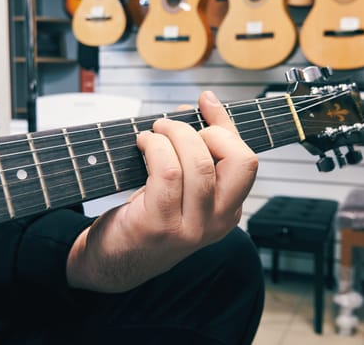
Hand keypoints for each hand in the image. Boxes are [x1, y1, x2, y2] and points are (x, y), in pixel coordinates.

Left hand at [66, 91, 257, 292]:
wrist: (116, 259)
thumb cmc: (150, 216)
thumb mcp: (185, 187)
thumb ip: (199, 150)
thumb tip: (204, 105)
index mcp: (229, 210)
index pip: (246, 160)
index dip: (226, 125)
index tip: (206, 103)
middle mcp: (218, 222)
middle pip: (237, 161)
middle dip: (206, 130)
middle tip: (173, 126)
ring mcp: (191, 228)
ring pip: (199, 164)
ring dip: (174, 135)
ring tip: (154, 133)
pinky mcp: (160, 226)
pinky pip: (167, 172)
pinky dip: (155, 147)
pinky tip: (143, 144)